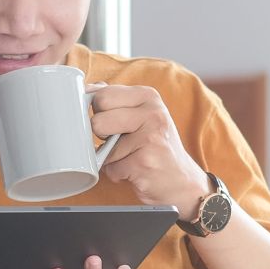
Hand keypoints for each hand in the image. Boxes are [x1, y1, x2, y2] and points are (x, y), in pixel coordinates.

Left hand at [88, 83, 209, 220]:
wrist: (182, 180)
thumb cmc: (155, 145)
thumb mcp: (141, 114)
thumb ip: (115, 100)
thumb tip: (87, 88)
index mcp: (148, 96)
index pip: (101, 96)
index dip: (99, 113)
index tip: (113, 122)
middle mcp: (152, 113)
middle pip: (98, 121)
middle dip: (102, 136)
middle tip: (121, 141)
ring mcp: (150, 138)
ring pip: (103, 149)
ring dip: (111, 158)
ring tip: (132, 156)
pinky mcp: (144, 163)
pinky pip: (111, 169)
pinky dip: (118, 174)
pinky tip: (136, 170)